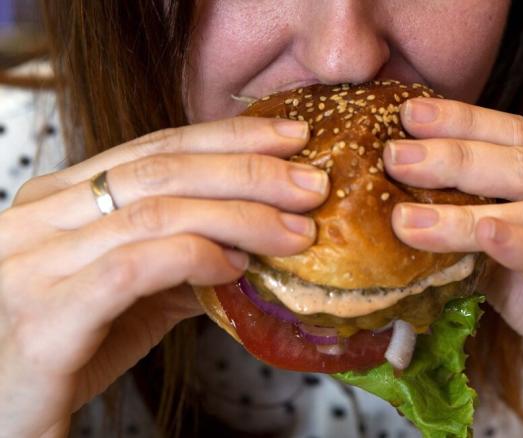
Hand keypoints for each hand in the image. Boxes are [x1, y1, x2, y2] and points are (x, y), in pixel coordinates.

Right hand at [0, 117, 327, 436]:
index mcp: (56, 199)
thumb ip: (177, 262)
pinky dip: (195, 258)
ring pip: (155, 212)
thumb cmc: (61, 354)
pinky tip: (235, 267)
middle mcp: (38, 218)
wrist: (1, 418)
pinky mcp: (45, 318)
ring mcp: (34, 263)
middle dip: (249, 171)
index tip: (290, 137)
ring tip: (295, 231)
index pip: (156, 147)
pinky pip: (134, 268)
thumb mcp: (126, 297)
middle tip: (311, 183)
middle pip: (162, 170)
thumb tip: (249, 242)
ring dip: (239, 217)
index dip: (230, 138)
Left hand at [384, 97, 522, 435]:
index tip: (411, 114)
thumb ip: (478, 224)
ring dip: (466, 214)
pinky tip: (484, 233)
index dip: (466, 121)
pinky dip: (520, 248)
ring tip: (407, 218)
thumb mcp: (514, 255)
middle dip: (455, 158)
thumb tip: (403, 201)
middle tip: (396, 158)